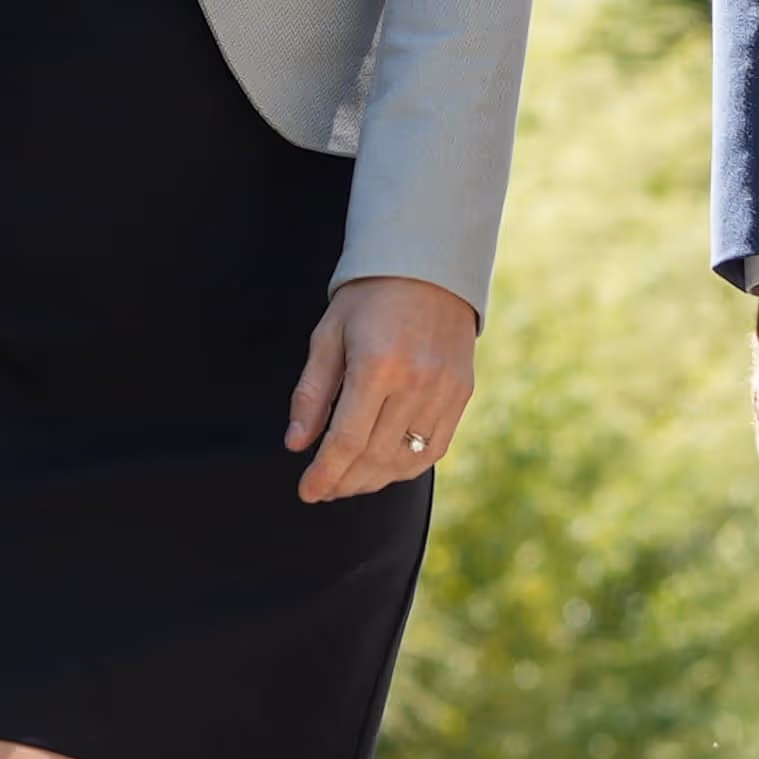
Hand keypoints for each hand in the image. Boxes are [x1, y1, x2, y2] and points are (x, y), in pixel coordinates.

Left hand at [288, 273, 480, 503]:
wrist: (429, 268)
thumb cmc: (370, 298)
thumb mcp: (328, 335)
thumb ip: (311, 393)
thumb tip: (296, 444)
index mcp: (377, 366)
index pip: (346, 441)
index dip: (324, 474)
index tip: (307, 491)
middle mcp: (416, 383)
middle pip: (374, 457)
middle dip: (343, 482)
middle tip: (323, 489)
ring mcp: (444, 391)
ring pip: (405, 460)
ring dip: (372, 480)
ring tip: (348, 483)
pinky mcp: (462, 394)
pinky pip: (433, 448)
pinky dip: (406, 467)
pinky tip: (383, 468)